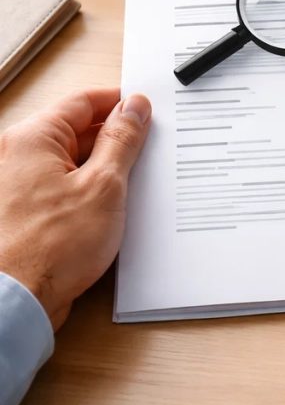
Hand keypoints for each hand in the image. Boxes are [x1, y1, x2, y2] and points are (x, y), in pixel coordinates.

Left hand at [0, 89, 150, 329]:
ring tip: (134, 184)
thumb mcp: (104, 185)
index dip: (120, 103)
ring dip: (104, 169)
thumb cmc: (50, 246)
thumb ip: (122, 141)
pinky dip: (88, 191)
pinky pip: (63, 188)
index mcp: (31, 139)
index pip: (83, 102)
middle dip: (116, 138)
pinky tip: (112, 207)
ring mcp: (17, 186)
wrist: (14, 301)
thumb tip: (135, 108)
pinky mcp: (24, 213)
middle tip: (150, 150)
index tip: (148, 111)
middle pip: (76, 131)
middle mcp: (16, 156)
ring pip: (71, 161)